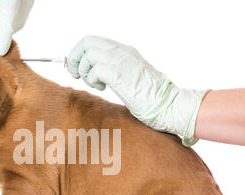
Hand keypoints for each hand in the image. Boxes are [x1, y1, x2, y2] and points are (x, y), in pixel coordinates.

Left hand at [67, 36, 209, 145]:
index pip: (94, 41)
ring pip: (89, 53)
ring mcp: (121, 61)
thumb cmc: (151, 97)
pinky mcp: (119, 74)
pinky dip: (93, 80)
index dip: (80, 52)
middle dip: (76, 58)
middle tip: (77, 75)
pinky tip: (102, 88)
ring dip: (85, 71)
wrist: (169, 103)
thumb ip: (116, 70)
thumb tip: (97, 72)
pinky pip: (95, 70)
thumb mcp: (131, 76)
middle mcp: (122, 51)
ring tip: (95, 84)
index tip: (77, 68)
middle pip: (87, 42)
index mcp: (125, 51)